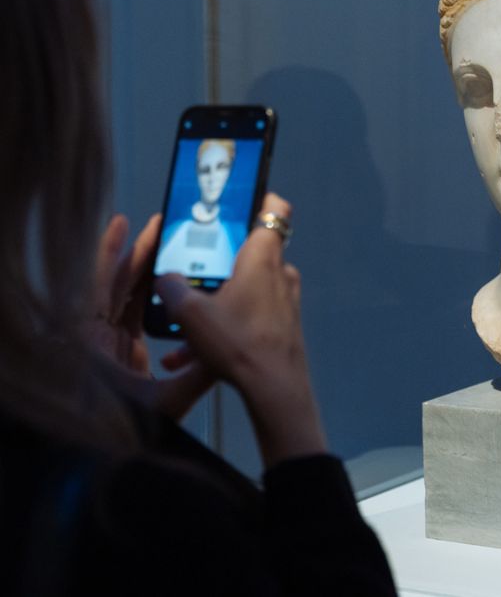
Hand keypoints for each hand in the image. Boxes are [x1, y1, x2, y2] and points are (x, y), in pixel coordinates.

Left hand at [88, 214, 213, 420]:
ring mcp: (105, 342)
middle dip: (139, 252)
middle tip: (162, 226)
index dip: (111, 252)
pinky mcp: (118, 351)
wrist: (98, 455)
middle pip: (115, 283)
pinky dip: (145, 292)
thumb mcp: (163, 405)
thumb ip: (195, 376)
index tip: (122, 223)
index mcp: (92, 342)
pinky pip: (130, 311)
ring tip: (166, 243)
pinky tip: (161, 279)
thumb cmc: (118, 429)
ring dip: (145, 268)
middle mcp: (94, 336)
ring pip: (124, 295)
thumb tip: (230, 352)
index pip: (100, 285)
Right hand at [156, 192, 326, 465]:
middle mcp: (280, 273)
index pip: (275, 208)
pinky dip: (225, 329)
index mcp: (263, 257)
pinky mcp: (283, 325)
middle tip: (190, 273)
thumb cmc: (238, 342)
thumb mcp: (191, 313)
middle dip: (217, 264)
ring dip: (214, 308)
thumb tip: (164, 278)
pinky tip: (193, 357)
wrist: (275, 389)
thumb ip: (173, 289)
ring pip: (244, 292)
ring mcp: (285, 301)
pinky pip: (249, 318)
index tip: (239, 197)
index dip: (260, 196)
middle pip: (249, 253)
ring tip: (181, 335)